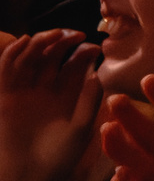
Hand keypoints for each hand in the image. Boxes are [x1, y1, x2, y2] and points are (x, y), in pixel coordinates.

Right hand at [0, 30, 102, 180]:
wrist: (27, 176)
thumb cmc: (57, 157)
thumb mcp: (81, 129)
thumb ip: (90, 102)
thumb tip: (96, 73)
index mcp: (67, 93)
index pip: (76, 62)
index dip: (85, 50)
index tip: (95, 48)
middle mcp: (46, 88)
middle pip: (53, 52)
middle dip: (64, 39)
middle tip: (75, 36)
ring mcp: (25, 90)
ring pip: (31, 55)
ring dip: (41, 39)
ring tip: (54, 35)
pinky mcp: (6, 95)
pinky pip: (7, 67)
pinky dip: (14, 51)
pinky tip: (25, 42)